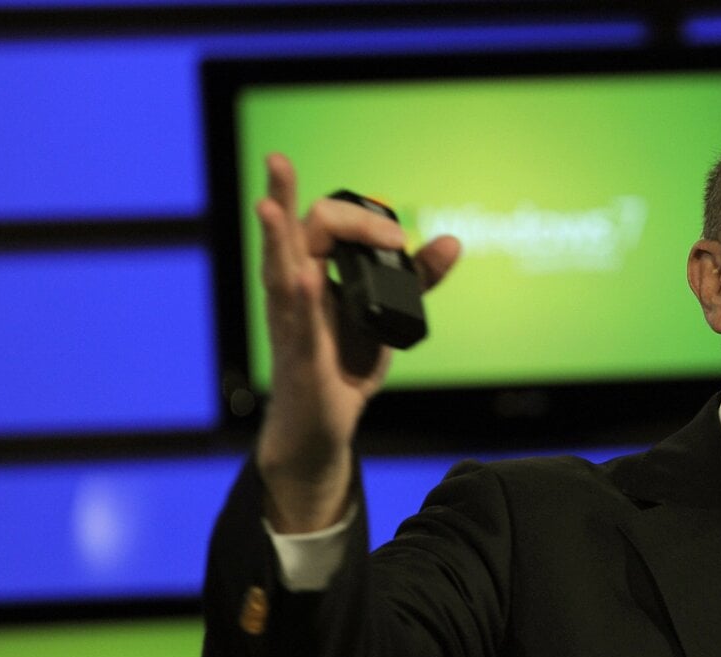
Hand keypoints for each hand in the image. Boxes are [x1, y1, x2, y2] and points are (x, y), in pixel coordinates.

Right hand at [253, 152, 460, 531]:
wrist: (326, 421)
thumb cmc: (343, 361)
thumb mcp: (384, 311)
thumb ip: (415, 277)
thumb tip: (452, 241)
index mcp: (309, 271)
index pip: (324, 224)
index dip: (362, 220)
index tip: (399, 239)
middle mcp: (292, 289)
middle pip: (292, 234)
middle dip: (296, 200)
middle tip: (295, 171)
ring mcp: (292, 322)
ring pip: (277, 271)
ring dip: (273, 238)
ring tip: (267, 205)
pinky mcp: (302, 357)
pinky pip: (302, 327)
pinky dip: (305, 303)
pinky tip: (305, 280)